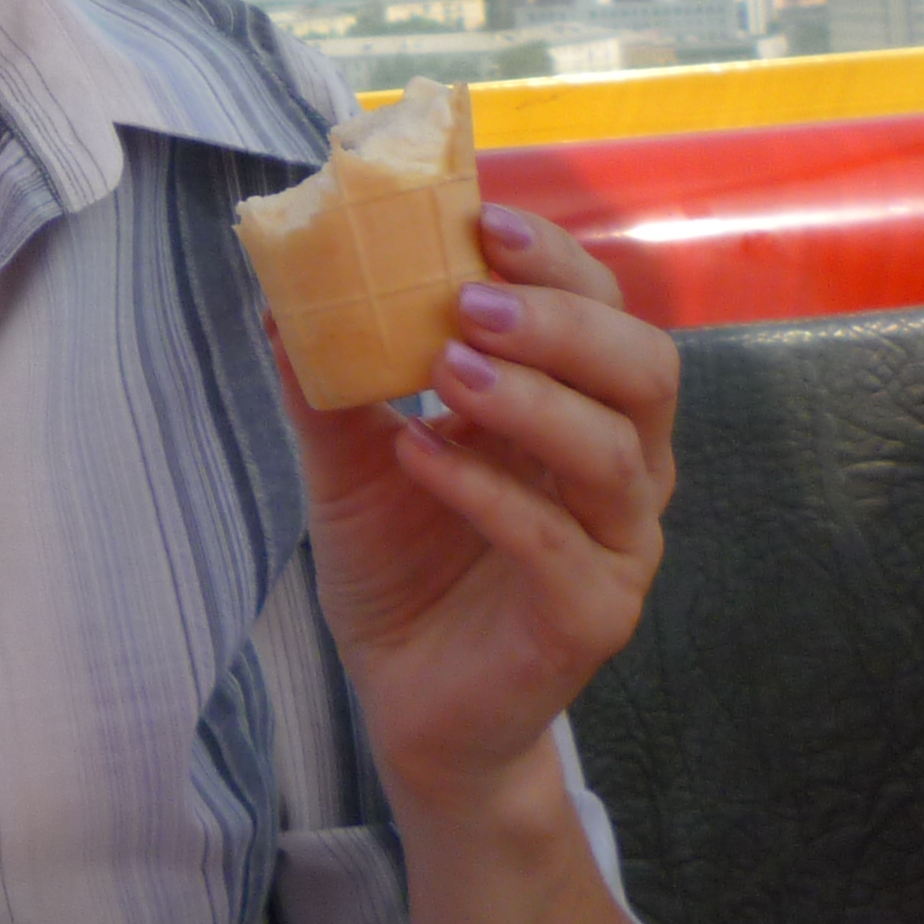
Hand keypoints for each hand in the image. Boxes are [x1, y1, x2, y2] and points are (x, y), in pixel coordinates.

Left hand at [269, 205, 677, 810]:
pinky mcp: (592, 616)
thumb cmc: (403, 572)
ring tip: (447, 368)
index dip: (557, 261)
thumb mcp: (351, 463)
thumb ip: (329, 384)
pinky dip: (488, 491)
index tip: (483, 218)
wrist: (408, 705)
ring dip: (531, 398)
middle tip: (470, 297)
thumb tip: (279, 295)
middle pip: (644, 369)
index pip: (603, 313)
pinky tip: (423, 455)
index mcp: (582, 414)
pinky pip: (556, 543)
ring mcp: (617, 548)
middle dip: (563, 321)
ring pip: (617, 452)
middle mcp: (621, 472)